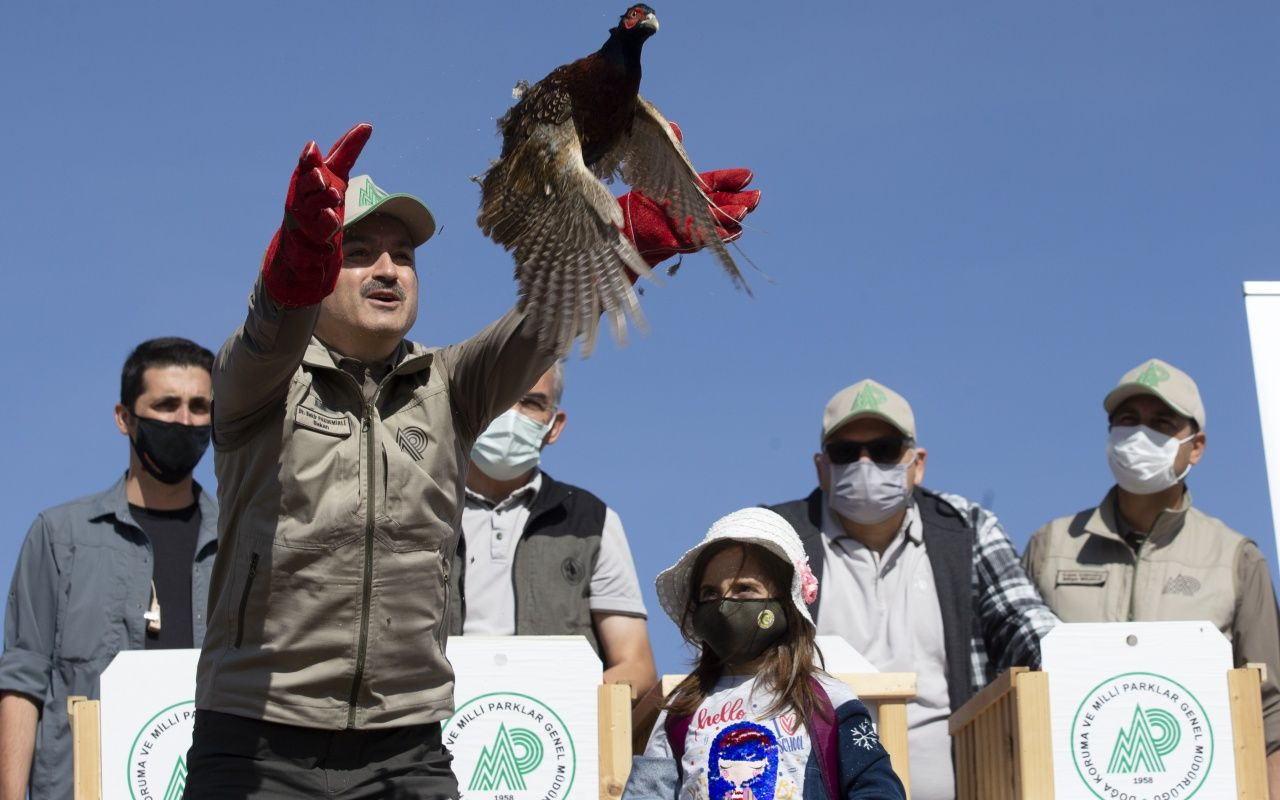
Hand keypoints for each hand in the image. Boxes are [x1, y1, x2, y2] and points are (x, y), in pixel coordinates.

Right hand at [261, 123, 371, 306]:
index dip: (309, 157)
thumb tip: (367, 125)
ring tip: (335, 195)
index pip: (307, 164)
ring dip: (323, 201)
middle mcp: (302, 196)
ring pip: (312, 208)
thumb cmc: (321, 198)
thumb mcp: (336, 174)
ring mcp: (305, 218)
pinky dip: (325, 228)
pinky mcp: (311, 238)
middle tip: (324, 177)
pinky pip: (319, 233)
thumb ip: (347, 151)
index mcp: (307, 178)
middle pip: (306, 185)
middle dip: (313, 180)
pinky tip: (332, 224)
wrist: (307, 239)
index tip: (313, 146)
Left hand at [617, 121, 760, 278]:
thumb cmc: (645, 195)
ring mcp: (694, 225)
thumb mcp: (656, 168)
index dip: (732, 179)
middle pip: (725, 204)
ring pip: (718, 222)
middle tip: (756, 197)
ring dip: (732, 218)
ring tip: (744, 211)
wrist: (630, 225)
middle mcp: (698, 208)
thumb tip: (674, 125)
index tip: (749, 175)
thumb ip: (670, 152)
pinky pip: (704, 238)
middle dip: (741, 201)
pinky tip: (733, 232)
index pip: (717, 182)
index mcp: (695, 189)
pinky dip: (719, 236)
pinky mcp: (685, 241)